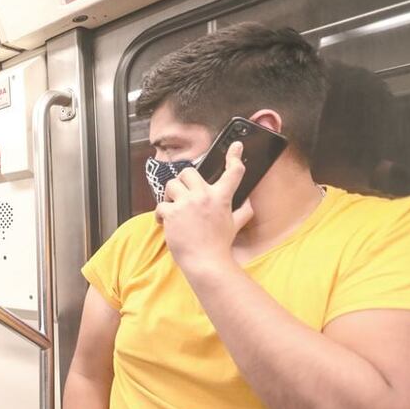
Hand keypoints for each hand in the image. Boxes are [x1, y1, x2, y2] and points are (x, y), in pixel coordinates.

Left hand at [156, 141, 252, 276]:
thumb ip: (243, 211)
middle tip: (183, 194)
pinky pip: (160, 205)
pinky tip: (163, 222)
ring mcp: (187, 204)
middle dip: (183, 182)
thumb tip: (250, 203)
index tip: (235, 146)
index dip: (234, 156)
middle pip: (189, 172)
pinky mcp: (172, 213)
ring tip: (173, 209)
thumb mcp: (235, 225)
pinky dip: (160, 214)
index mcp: (222, 197)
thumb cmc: (219, 245)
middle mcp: (204, 196)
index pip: (232, 172)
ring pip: (171, 185)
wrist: (206, 262)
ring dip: (170, 196)